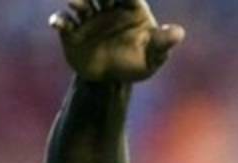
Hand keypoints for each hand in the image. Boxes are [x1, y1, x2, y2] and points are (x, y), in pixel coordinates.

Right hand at [48, 0, 183, 82]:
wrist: (111, 79)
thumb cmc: (137, 63)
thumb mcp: (153, 56)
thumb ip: (163, 43)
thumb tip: (179, 33)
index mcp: (130, 8)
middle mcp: (107, 7)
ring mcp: (89, 17)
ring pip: (81, 3)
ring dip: (78, 2)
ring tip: (77, 4)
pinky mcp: (72, 31)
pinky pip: (63, 21)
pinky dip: (59, 21)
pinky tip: (58, 24)